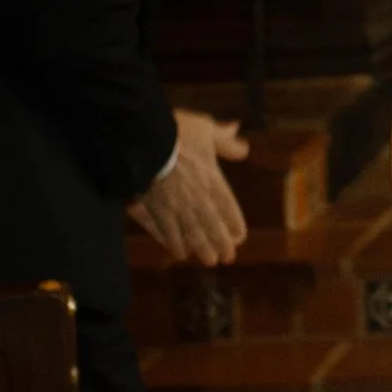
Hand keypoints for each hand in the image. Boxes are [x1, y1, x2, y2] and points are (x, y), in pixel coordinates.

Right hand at [130, 108, 249, 265]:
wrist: (146, 141)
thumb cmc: (177, 131)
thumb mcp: (206, 130)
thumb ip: (225, 142)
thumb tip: (244, 146)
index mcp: (212, 178)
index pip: (228, 206)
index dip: (234, 222)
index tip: (240, 236)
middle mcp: (198, 197)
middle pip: (213, 224)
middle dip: (221, 242)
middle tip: (227, 258)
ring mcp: (177, 206)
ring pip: (193, 233)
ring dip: (202, 248)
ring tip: (209, 261)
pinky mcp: (157, 210)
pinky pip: (168, 232)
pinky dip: (175, 244)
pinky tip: (179, 253)